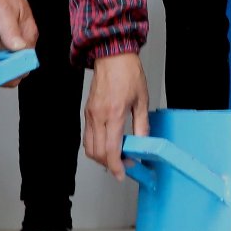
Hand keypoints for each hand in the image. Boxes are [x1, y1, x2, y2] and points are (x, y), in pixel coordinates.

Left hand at [0, 0, 36, 85]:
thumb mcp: (2, 11)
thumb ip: (10, 30)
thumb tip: (18, 47)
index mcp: (26, 37)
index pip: (23, 66)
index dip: (8, 72)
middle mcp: (20, 43)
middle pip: (14, 71)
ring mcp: (9, 44)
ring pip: (4, 68)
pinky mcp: (0, 43)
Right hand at [83, 51, 148, 176]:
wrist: (112, 56)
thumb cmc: (128, 74)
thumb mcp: (142, 100)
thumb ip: (142, 125)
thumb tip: (143, 143)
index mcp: (114, 114)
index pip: (111, 150)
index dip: (116, 166)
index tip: (122, 173)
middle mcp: (99, 116)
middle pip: (97, 153)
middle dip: (109, 164)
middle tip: (124, 165)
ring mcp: (90, 114)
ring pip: (89, 147)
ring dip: (101, 157)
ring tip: (116, 156)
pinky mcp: (87, 112)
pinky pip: (87, 136)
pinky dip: (96, 146)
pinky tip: (108, 144)